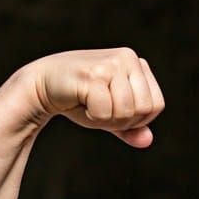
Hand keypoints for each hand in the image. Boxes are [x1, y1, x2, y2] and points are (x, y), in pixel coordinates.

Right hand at [25, 48, 164, 146]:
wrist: (42, 85)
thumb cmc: (80, 99)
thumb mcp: (112, 116)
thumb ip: (132, 129)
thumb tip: (147, 140)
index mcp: (137, 64)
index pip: (156, 105)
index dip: (137, 119)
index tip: (115, 110)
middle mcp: (128, 58)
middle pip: (144, 109)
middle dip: (122, 120)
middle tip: (100, 108)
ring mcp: (111, 64)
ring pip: (126, 112)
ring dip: (107, 119)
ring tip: (90, 104)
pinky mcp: (94, 74)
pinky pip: (106, 112)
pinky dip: (93, 117)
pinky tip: (80, 101)